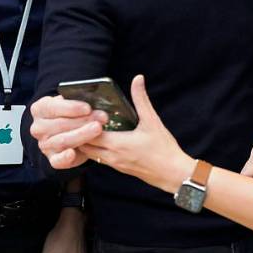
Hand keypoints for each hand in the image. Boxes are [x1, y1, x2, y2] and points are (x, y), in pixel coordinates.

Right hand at [30, 95, 108, 168]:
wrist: (67, 131)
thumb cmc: (70, 114)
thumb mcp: (71, 103)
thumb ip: (78, 102)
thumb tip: (95, 101)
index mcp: (40, 109)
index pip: (53, 107)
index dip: (72, 108)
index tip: (88, 108)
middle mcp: (39, 127)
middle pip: (61, 124)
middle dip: (84, 121)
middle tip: (101, 118)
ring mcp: (44, 144)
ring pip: (63, 140)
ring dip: (83, 135)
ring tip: (98, 129)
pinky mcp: (52, 159)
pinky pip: (58, 160)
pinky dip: (65, 158)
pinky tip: (73, 153)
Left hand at [79, 75, 195, 193]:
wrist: (173, 173)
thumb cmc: (163, 148)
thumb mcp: (152, 120)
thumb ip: (141, 99)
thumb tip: (137, 79)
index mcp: (116, 143)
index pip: (88, 133)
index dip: (82, 122)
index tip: (81, 111)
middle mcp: (111, 156)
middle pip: (84, 145)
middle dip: (79, 132)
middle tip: (79, 118)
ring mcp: (114, 164)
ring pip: (90, 154)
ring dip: (86, 142)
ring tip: (86, 127)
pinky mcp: (119, 168)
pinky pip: (99, 158)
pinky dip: (94, 149)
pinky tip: (100, 139)